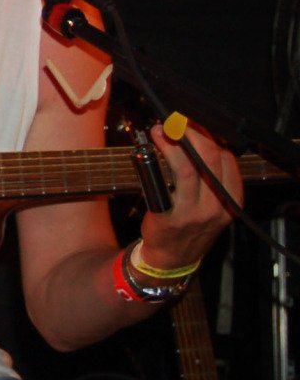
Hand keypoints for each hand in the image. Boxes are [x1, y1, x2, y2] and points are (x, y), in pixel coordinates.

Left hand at [137, 122, 240, 268]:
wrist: (172, 258)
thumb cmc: (191, 224)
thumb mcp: (213, 204)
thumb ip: (212, 177)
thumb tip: (197, 139)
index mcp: (231, 199)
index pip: (227, 158)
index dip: (210, 135)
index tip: (194, 121)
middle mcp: (217, 205)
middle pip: (210, 158)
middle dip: (192, 133)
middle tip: (175, 121)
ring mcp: (194, 213)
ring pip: (188, 168)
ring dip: (172, 143)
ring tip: (160, 130)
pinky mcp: (170, 216)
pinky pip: (164, 184)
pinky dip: (157, 163)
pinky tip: (148, 151)